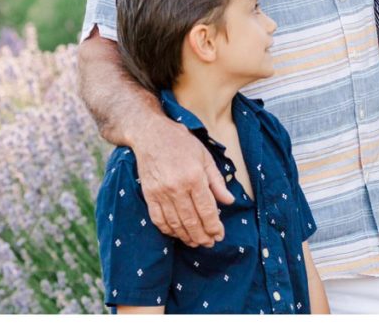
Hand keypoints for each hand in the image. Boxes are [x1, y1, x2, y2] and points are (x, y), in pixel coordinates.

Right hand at [134, 116, 234, 247]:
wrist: (151, 134)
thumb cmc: (181, 143)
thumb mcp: (205, 157)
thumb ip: (217, 182)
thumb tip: (229, 201)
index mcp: (194, 177)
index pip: (206, 210)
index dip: (214, 226)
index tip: (219, 235)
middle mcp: (177, 188)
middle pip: (191, 221)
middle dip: (202, 236)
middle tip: (209, 243)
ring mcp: (161, 193)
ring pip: (175, 224)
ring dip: (187, 237)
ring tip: (196, 242)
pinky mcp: (148, 195)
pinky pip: (158, 219)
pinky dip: (168, 230)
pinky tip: (177, 234)